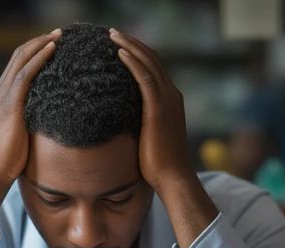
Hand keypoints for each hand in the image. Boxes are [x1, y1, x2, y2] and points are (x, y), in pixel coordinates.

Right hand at [0, 29, 60, 183]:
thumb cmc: (9, 158)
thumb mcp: (21, 131)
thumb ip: (31, 118)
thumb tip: (52, 117)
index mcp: (0, 96)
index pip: (17, 65)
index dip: (33, 51)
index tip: (51, 43)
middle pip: (19, 56)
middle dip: (39, 41)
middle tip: (58, 33)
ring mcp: (2, 96)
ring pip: (22, 59)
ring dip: (41, 44)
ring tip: (59, 35)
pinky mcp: (9, 104)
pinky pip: (26, 74)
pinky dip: (39, 58)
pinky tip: (52, 50)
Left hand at [111, 28, 218, 247]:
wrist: (173, 179)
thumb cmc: (157, 165)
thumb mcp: (145, 138)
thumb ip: (135, 123)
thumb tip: (114, 121)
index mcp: (169, 101)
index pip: (153, 68)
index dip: (136, 53)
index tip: (118, 44)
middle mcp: (171, 95)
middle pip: (151, 59)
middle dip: (132, 43)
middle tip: (112, 32)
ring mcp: (167, 101)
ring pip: (148, 63)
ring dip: (130, 46)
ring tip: (111, 35)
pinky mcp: (159, 109)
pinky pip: (145, 78)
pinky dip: (132, 63)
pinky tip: (118, 53)